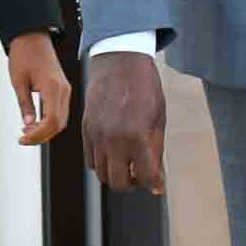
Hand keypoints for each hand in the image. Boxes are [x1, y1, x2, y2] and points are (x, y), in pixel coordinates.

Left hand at [9, 32, 71, 145]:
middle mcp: (63, 90)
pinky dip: (50, 121)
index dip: (37, 135)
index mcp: (53, 87)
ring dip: (46, 130)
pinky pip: (60, 111)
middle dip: (42, 136)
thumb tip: (28, 125)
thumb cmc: (24, 53)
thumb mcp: (18, 81)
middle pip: (59, 124)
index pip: (51, 121)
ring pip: (61, 120)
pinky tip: (36, 123)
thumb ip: (25, 105)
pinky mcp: (63, 88)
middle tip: (23, 138)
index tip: (23, 138)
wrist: (32, 36)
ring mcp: (65, 89)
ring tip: (28, 132)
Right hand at [82, 50, 165, 192]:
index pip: (146, 176)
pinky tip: (114, 154)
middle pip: (119, 182)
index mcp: (137, 136)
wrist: (119, 61)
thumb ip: (156, 149)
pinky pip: (90, 159)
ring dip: (116, 174)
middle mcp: (114, 139)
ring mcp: (96, 135)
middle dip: (133, 183)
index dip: (155, 184)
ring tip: (128, 164)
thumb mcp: (159, 118)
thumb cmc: (144, 86)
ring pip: (102, 174)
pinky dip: (102, 163)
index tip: (158, 185)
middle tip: (141, 175)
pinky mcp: (86, 129)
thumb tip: (157, 175)